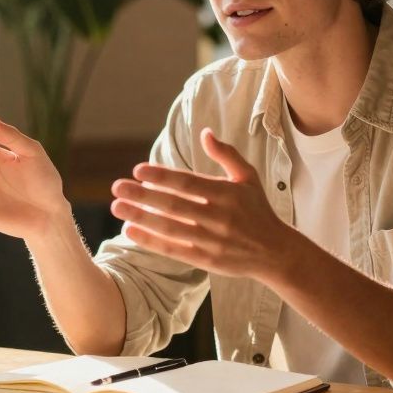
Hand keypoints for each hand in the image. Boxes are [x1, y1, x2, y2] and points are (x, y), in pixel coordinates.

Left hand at [110, 128, 298, 278]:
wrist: (275, 252)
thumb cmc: (257, 210)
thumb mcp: (248, 177)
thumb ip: (226, 154)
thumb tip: (205, 133)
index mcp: (227, 194)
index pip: (188, 183)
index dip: (162, 176)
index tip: (138, 170)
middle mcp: (219, 217)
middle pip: (174, 205)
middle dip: (142, 196)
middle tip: (117, 187)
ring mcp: (212, 241)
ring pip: (170, 228)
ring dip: (141, 218)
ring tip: (117, 207)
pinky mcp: (206, 260)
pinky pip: (174, 250)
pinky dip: (151, 241)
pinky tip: (130, 231)